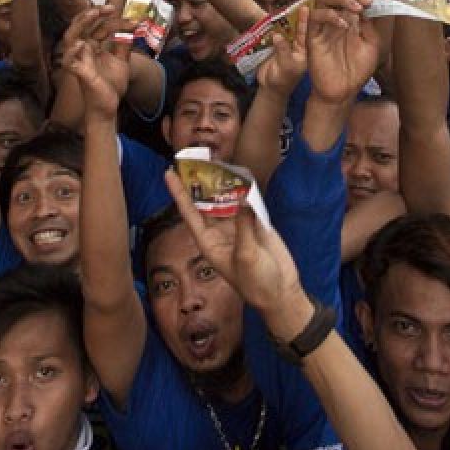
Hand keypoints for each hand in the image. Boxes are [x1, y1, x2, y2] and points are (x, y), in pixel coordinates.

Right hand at [62, 7, 128, 120]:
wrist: (108, 106)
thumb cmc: (110, 84)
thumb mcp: (122, 60)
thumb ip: (124, 43)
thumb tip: (134, 25)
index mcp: (91, 45)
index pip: (98, 26)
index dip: (115, 20)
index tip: (134, 21)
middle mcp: (82, 50)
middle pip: (79, 25)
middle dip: (92, 13)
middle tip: (109, 7)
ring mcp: (78, 61)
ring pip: (70, 37)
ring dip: (80, 24)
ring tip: (93, 13)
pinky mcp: (78, 73)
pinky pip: (69, 61)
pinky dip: (72, 51)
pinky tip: (81, 44)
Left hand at [165, 171, 305, 321]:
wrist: (281, 292)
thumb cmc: (257, 282)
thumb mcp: (246, 256)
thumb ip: (244, 227)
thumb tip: (243, 200)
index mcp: (209, 242)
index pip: (190, 213)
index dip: (179, 193)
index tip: (168, 174)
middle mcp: (220, 232)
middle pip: (207, 202)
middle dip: (200, 181)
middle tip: (194, 158)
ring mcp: (239, 227)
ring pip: (228, 200)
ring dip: (223, 183)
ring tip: (216, 160)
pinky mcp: (257, 225)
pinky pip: (248, 203)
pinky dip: (246, 190)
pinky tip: (242, 174)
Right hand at [257, 6, 308, 95]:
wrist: (270, 88)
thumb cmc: (283, 79)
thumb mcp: (287, 66)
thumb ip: (283, 50)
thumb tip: (277, 35)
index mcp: (301, 49)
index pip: (304, 32)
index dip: (305, 20)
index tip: (305, 7)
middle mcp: (292, 44)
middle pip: (292, 27)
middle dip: (292, 16)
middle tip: (293, 2)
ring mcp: (281, 44)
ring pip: (280, 29)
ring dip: (278, 20)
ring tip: (279, 7)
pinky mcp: (269, 46)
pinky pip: (269, 34)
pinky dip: (267, 28)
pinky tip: (265, 18)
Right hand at [307, 0, 379, 105]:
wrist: (344, 91)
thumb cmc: (358, 69)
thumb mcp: (372, 43)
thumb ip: (371, 23)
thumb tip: (372, 2)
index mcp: (348, 15)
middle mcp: (334, 16)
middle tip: (365, 0)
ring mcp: (322, 24)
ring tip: (356, 8)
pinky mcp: (312, 36)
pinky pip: (315, 16)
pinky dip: (330, 15)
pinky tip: (344, 26)